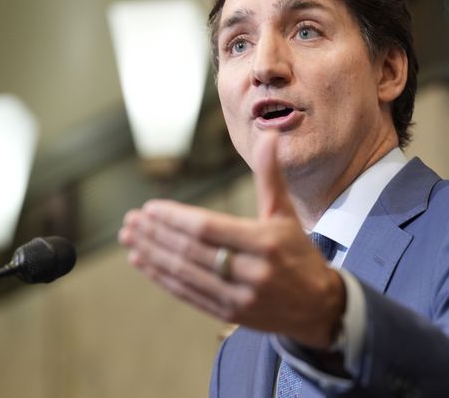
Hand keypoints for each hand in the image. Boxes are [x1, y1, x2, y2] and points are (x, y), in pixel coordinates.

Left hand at [118, 131, 344, 347]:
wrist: (318, 306)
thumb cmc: (298, 253)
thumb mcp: (286, 214)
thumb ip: (270, 176)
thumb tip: (269, 135)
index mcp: (265, 242)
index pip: (208, 228)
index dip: (175, 218)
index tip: (150, 208)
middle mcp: (252, 271)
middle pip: (191, 250)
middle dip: (155, 234)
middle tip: (130, 220)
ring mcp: (239, 296)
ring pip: (184, 273)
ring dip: (151, 254)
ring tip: (129, 238)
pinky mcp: (229, 313)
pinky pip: (187, 293)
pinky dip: (161, 277)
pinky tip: (142, 262)